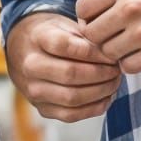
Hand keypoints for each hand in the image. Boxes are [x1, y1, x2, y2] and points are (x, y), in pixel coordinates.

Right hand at [4, 11, 121, 122]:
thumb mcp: (65, 25)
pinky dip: (93, 109)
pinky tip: (106, 97)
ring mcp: (34, 90)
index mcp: (37, 38)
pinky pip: (71, 115)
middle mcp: (30, 66)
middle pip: (70, 74)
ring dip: (100, 92)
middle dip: (100, 74)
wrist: (23, 50)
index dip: (94, 52)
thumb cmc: (51, 35)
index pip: (66, 46)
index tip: (111, 54)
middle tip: (117, 70)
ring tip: (114, 83)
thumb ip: (86, 37)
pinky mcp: (42, 109)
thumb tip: (111, 54)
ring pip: (72, 97)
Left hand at [76, 0, 140, 74]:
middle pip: (91, 33)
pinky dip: (130, 64)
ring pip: (108, 53)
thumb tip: (96, 10)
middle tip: (110, 39)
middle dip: (98, 38)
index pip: (83, 7)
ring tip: (128, 47)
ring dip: (114, 53)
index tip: (96, 22)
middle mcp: (131, 7)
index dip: (86, 18)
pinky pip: (128, 67)